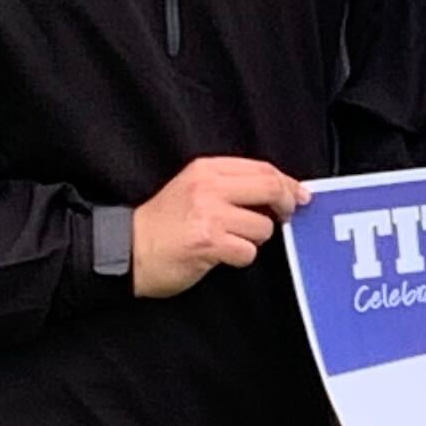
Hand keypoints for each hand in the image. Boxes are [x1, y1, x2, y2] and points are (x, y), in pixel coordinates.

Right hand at [131, 154, 302, 296]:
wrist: (127, 249)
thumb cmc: (162, 224)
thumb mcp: (192, 188)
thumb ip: (229, 185)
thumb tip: (277, 191)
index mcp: (206, 169)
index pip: (262, 168)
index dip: (287, 183)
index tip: (299, 195)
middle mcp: (209, 187)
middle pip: (270, 188)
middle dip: (286, 205)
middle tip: (286, 217)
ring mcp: (209, 215)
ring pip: (263, 226)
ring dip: (255, 239)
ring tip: (231, 241)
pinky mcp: (209, 243)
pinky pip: (248, 251)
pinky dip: (241, 257)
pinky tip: (221, 255)